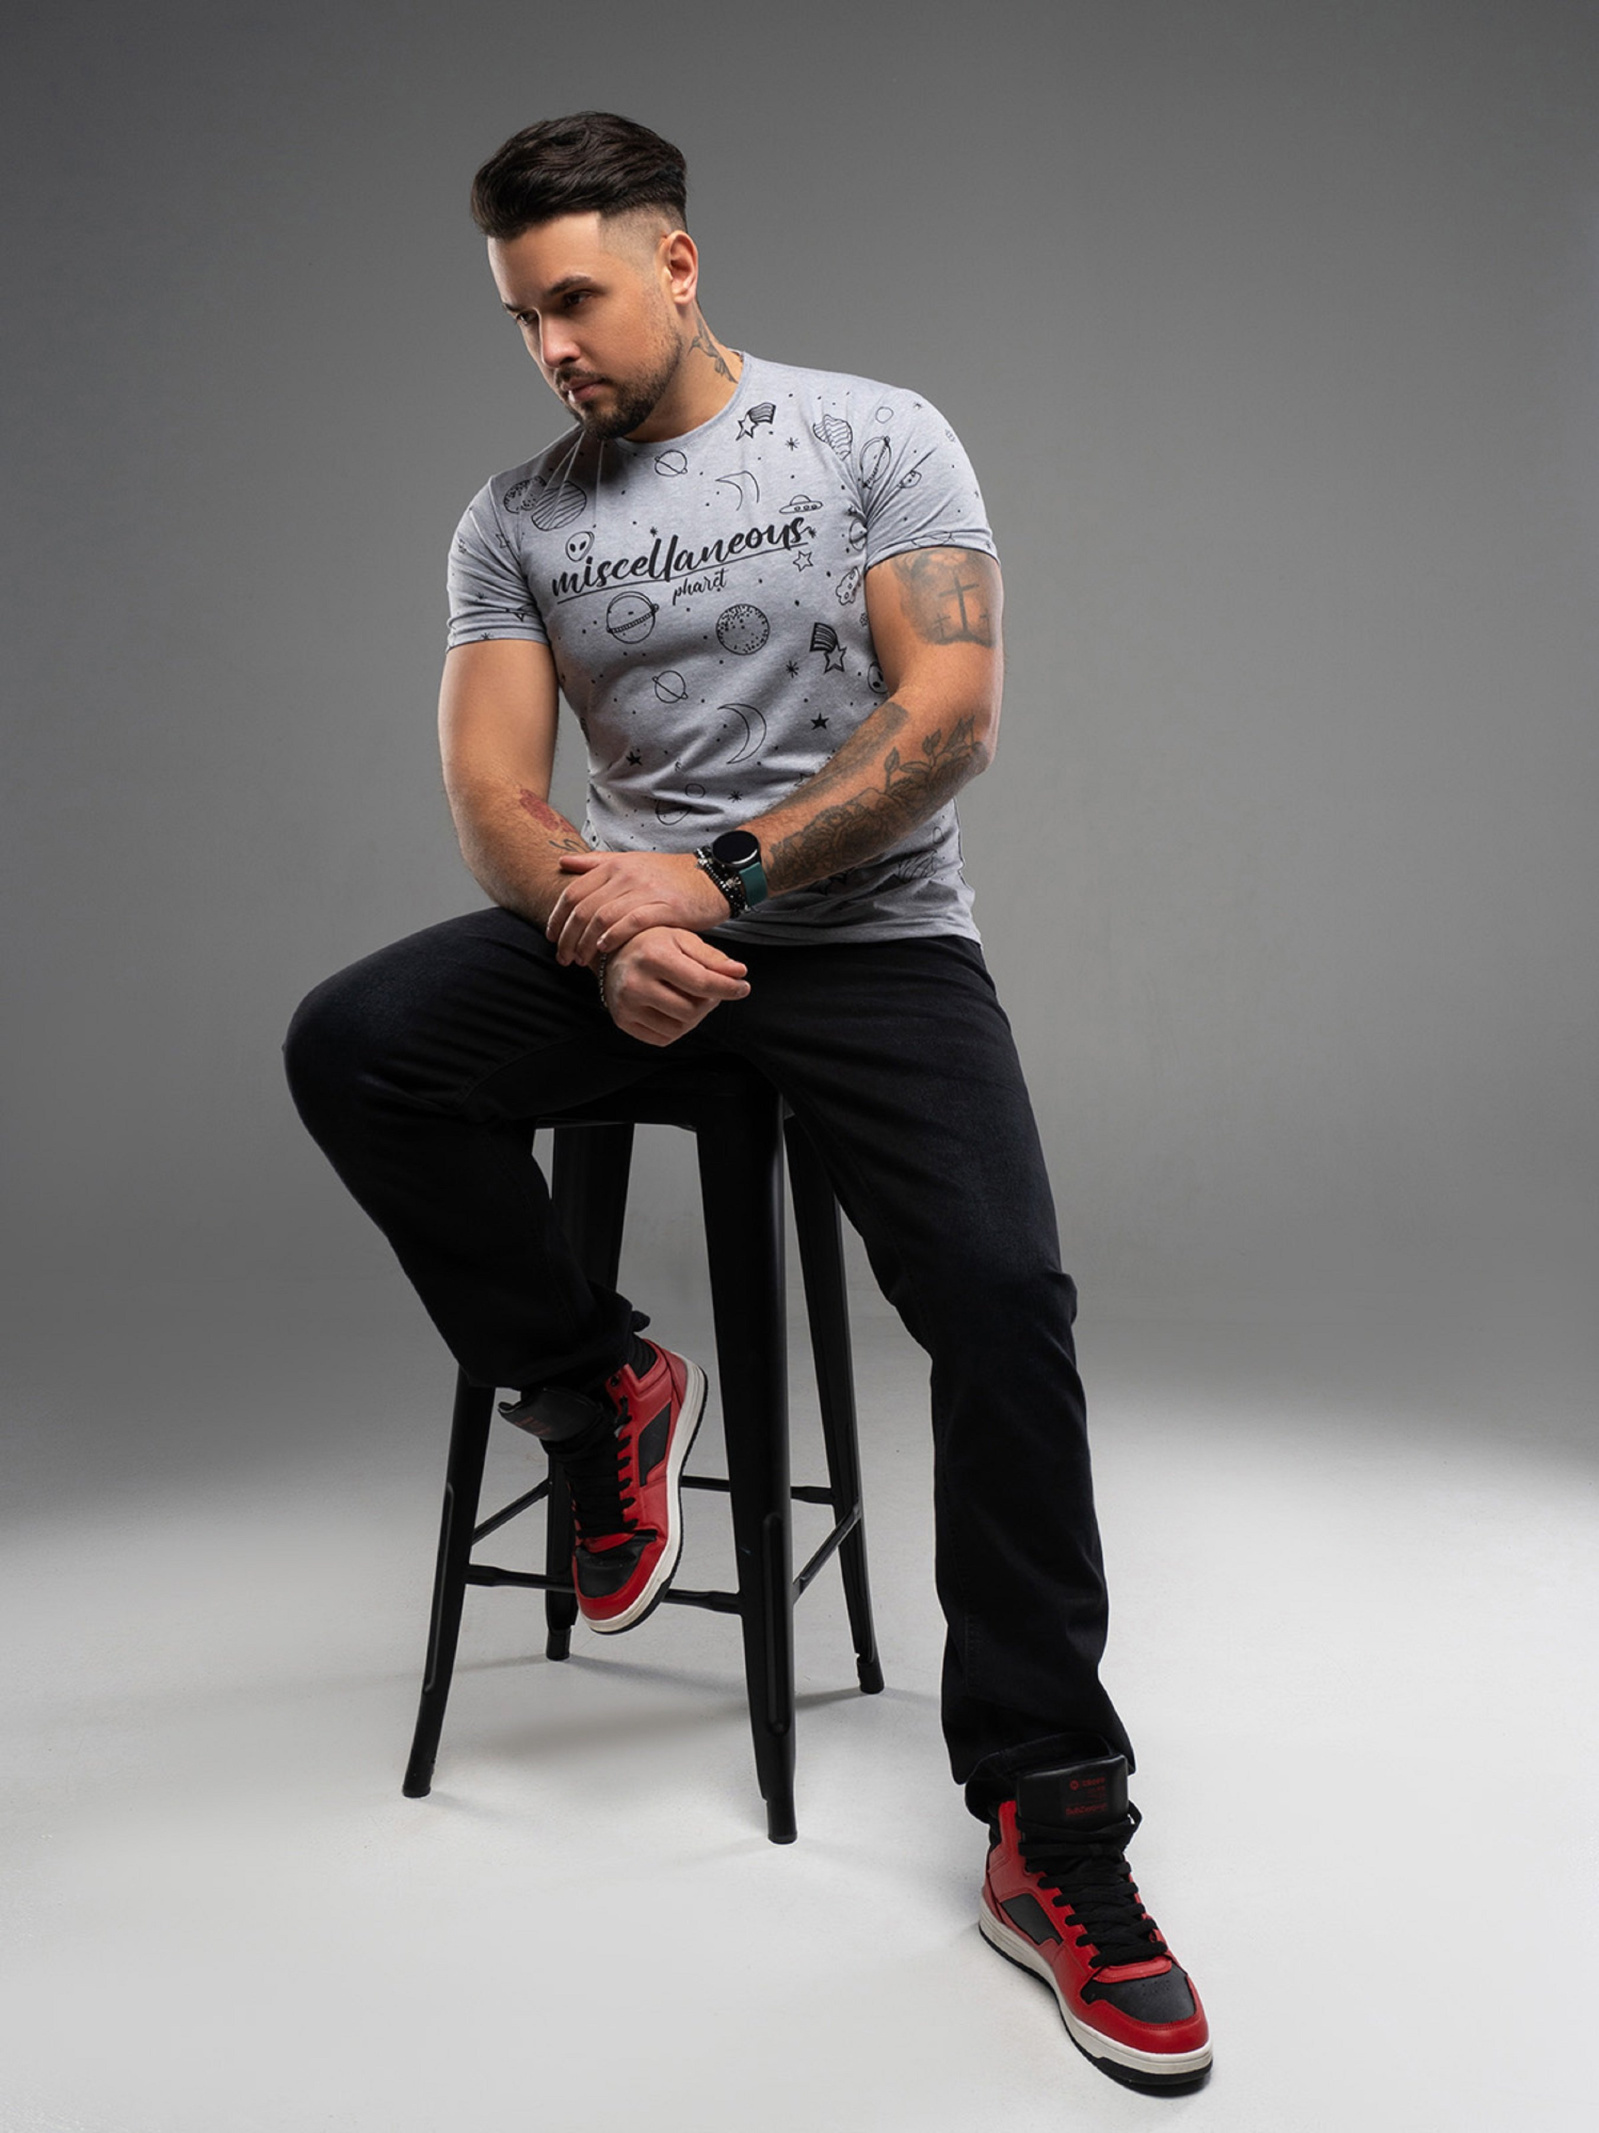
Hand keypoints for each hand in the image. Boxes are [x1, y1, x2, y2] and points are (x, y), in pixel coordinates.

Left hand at [547, 850, 729, 968]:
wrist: (710, 877)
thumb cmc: (669, 876)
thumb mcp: (630, 863)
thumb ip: (596, 863)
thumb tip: (562, 863)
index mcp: (614, 866)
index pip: (573, 893)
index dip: (557, 918)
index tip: (552, 938)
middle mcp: (625, 876)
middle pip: (583, 909)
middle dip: (568, 937)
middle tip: (563, 957)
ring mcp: (645, 890)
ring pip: (602, 918)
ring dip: (586, 943)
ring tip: (581, 961)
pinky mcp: (665, 907)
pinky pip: (631, 923)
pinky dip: (613, 937)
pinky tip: (604, 950)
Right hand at [601, 928, 749, 1046]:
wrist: (612, 953)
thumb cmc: (654, 943)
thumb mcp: (684, 939)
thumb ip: (713, 958)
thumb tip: (740, 973)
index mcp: (653, 957)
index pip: (701, 982)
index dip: (728, 988)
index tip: (744, 988)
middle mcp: (635, 983)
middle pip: (691, 1010)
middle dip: (708, 1003)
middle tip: (708, 990)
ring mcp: (626, 1005)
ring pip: (678, 1029)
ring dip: (693, 1018)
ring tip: (690, 998)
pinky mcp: (623, 1021)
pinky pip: (662, 1038)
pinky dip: (676, 1028)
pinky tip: (674, 1009)